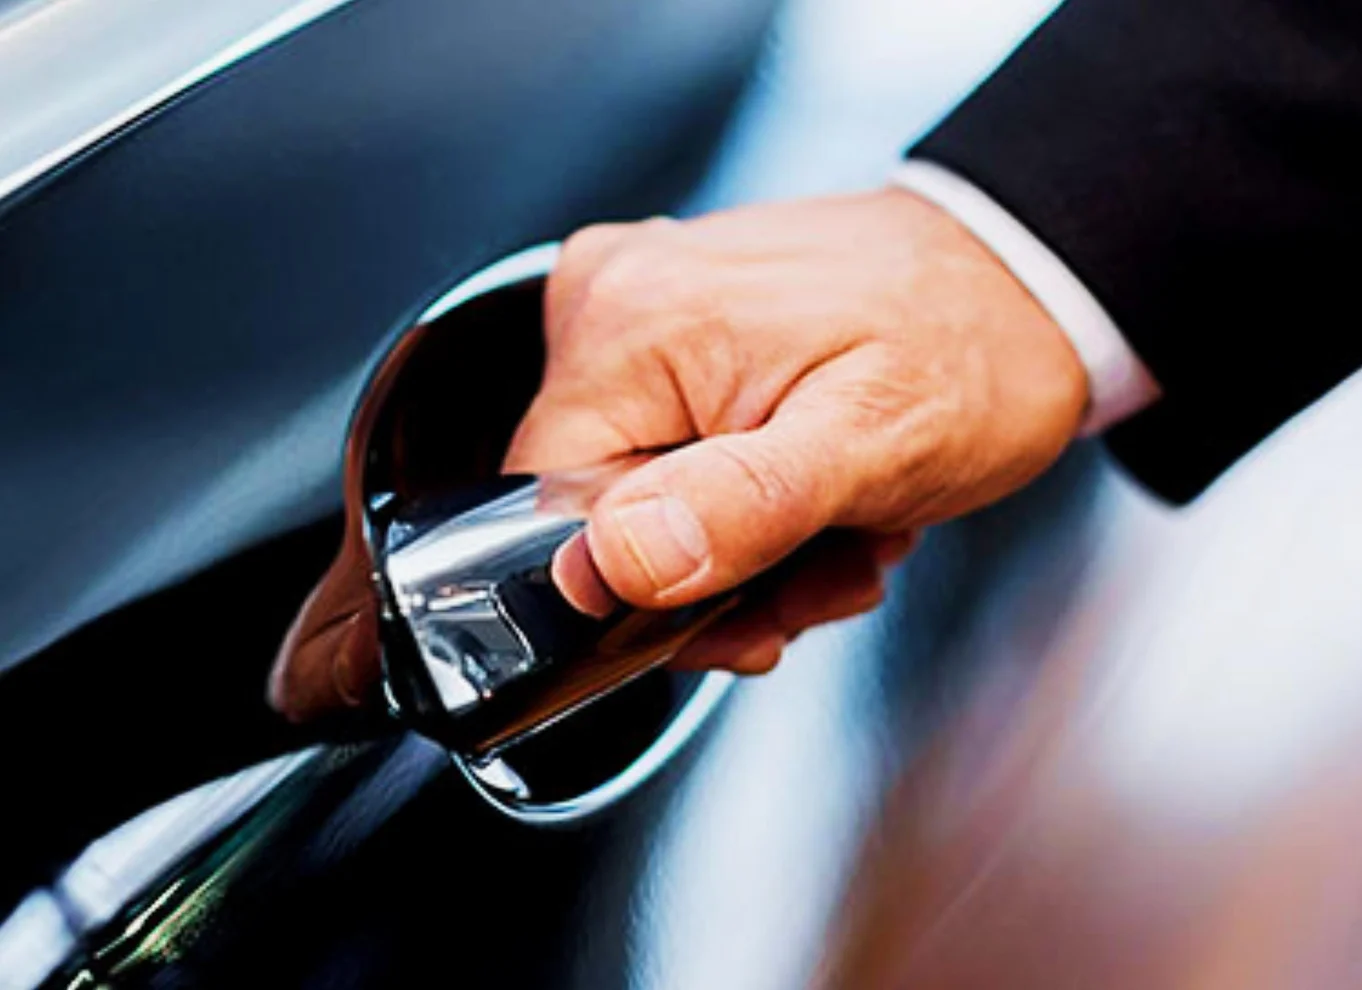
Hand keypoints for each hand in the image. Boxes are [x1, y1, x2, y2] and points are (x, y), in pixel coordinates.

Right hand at [505, 187, 1087, 669]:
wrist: (1023, 285)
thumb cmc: (972, 350)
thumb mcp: (873, 446)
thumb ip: (741, 507)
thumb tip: (616, 563)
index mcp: (634, 322)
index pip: (555, 513)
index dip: (646, 590)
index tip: (748, 600)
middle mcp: (616, 299)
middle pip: (602, 510)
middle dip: (718, 573)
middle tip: (824, 563)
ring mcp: (644, 308)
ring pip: (644, 497)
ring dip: (749, 547)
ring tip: (846, 523)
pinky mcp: (674, 327)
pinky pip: (673, 453)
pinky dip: (749, 499)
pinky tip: (825, 493)